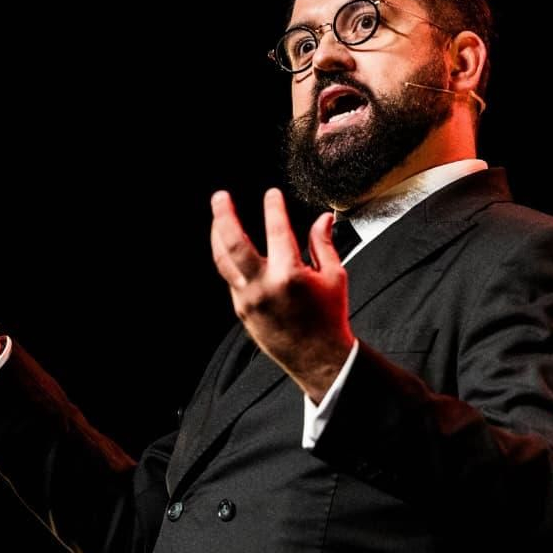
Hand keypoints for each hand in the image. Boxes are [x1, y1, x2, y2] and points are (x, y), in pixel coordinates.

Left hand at [209, 188, 354, 402]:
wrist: (318, 358)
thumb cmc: (329, 318)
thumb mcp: (334, 277)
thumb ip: (323, 244)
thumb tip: (323, 218)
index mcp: (290, 276)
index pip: (277, 231)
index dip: (273, 207)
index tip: (272, 194)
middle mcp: (264, 287)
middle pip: (234, 243)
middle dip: (224, 216)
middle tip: (220, 197)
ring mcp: (249, 300)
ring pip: (224, 261)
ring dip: (218, 236)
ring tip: (218, 218)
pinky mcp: (242, 310)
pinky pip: (231, 278)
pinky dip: (231, 259)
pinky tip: (233, 248)